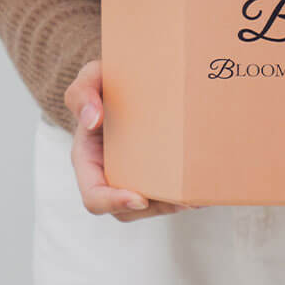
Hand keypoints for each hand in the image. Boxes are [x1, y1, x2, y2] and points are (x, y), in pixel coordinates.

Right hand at [63, 60, 199, 220]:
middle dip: (155, 208)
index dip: (113, 203)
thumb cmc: (107, 79)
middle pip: (126, 209)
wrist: (131, 76)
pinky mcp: (152, 170)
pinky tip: (202, 188)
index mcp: (87, 160)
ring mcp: (130, 175)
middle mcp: (107, 173)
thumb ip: (82, 93)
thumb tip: (92, 120)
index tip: (140, 198)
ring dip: (172, 205)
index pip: (93, 197)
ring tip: (196, 197)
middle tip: (183, 201)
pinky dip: (182, 195)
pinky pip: (164, 193)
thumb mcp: (91, 77)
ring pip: (149, 206)